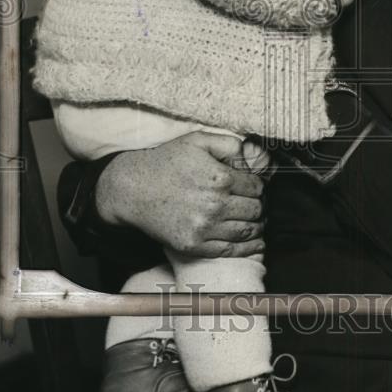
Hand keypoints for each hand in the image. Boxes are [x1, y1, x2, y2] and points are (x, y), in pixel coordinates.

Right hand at [94, 132, 266, 257]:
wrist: (133, 188)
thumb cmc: (166, 162)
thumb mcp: (198, 140)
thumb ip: (230, 144)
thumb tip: (255, 157)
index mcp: (220, 178)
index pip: (256, 187)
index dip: (258, 187)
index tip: (253, 188)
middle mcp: (215, 204)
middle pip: (255, 210)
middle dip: (258, 206)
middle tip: (256, 205)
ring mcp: (204, 228)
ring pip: (247, 231)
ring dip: (257, 227)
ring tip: (257, 223)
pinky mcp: (194, 245)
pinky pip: (230, 251)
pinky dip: (247, 249)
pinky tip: (254, 244)